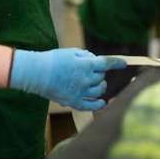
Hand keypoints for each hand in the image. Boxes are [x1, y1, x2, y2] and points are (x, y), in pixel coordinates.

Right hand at [9, 48, 126, 110]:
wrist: (36, 73)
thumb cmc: (52, 60)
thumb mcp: (71, 52)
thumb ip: (85, 56)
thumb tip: (94, 60)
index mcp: (86, 65)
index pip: (107, 64)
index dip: (117, 63)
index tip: (123, 64)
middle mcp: (86, 79)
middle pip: (101, 77)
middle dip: (100, 73)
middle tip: (93, 71)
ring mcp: (80, 92)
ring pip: (99, 91)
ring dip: (101, 86)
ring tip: (99, 84)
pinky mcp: (73, 101)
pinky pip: (90, 106)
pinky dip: (98, 105)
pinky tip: (102, 102)